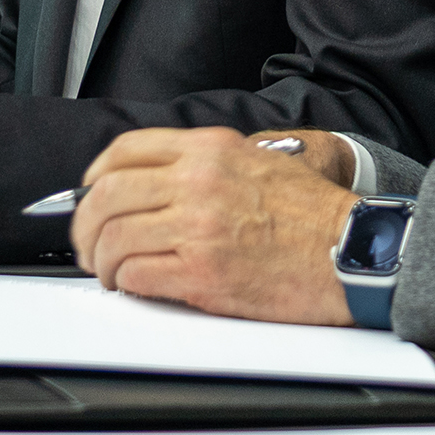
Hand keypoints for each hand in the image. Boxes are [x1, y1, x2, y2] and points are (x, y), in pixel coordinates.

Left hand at [69, 127, 358, 323]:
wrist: (350, 252)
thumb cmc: (313, 214)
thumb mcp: (259, 160)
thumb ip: (207, 163)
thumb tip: (156, 181)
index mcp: (210, 149)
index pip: (125, 151)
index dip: (94, 176)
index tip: (89, 194)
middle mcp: (198, 182)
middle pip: (107, 195)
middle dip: (84, 224)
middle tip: (87, 243)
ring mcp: (198, 228)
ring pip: (114, 238)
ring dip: (101, 260)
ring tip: (109, 271)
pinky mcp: (203, 274)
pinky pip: (137, 274)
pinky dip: (125, 282)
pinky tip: (132, 285)